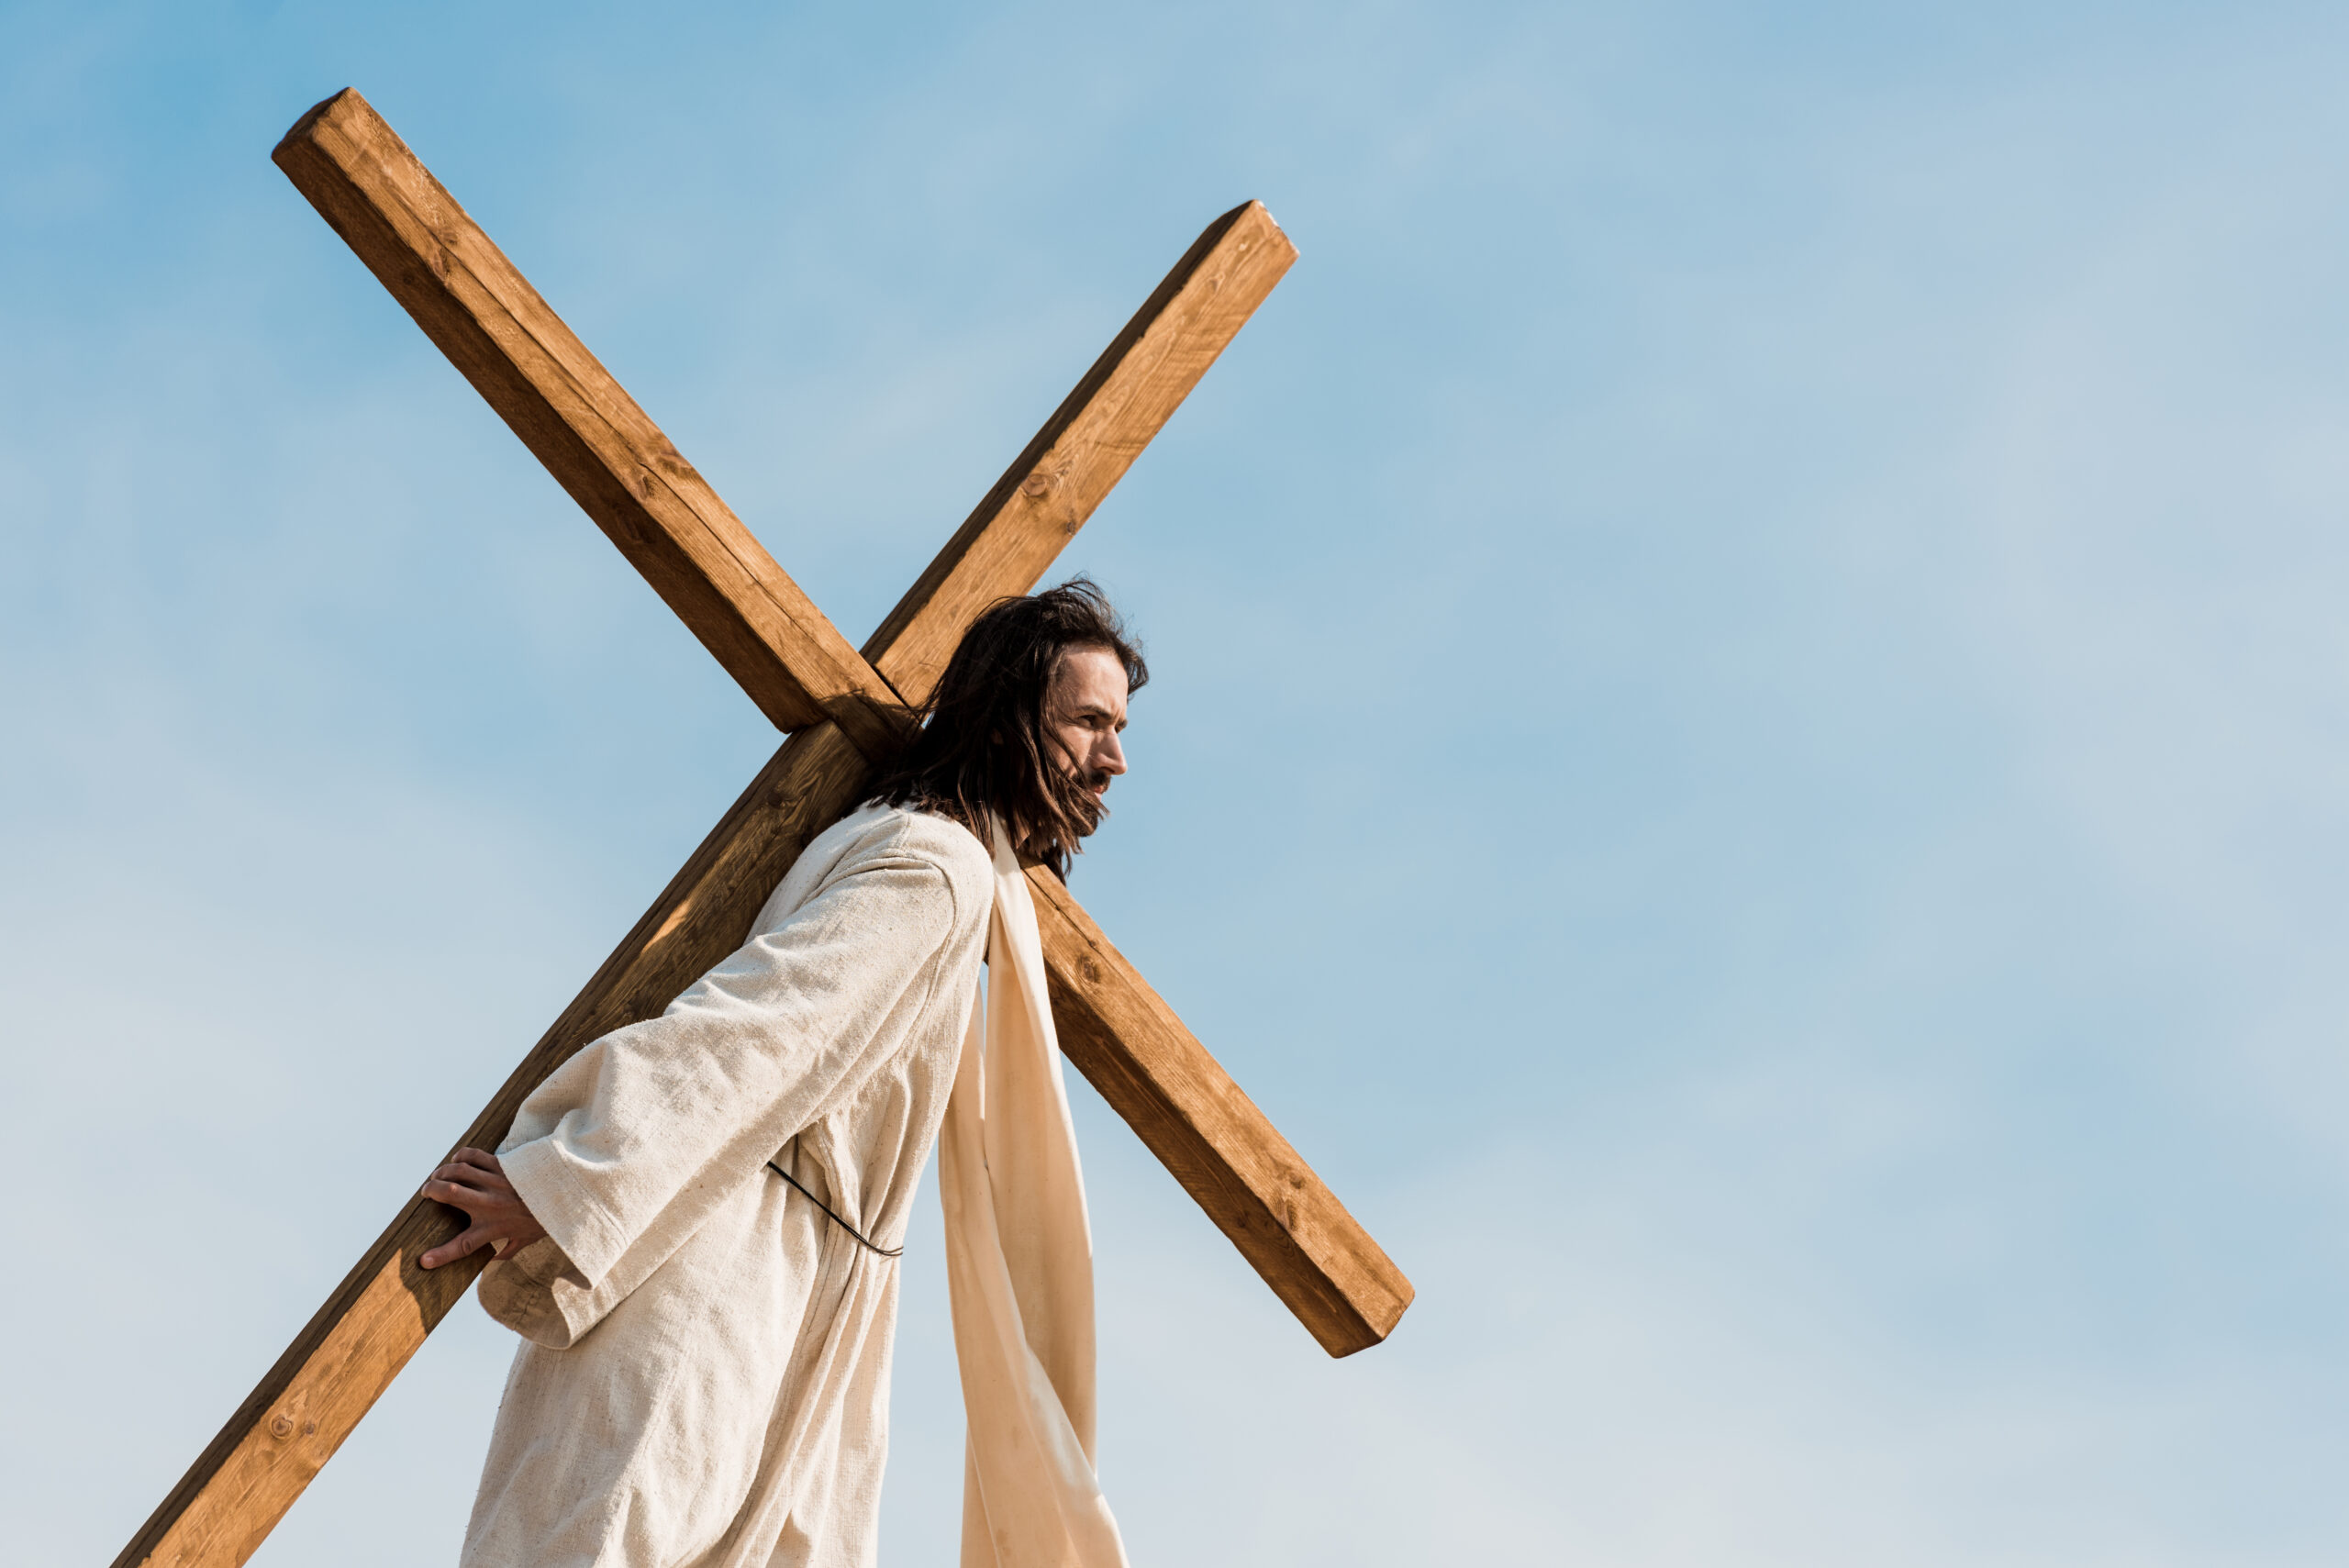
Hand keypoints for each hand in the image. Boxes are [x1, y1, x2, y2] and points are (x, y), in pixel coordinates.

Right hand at [418, 1147, 547, 1268]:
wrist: (567, 1195)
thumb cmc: (544, 1220)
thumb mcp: (526, 1241)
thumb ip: (507, 1251)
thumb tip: (493, 1261)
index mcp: (493, 1228)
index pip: (463, 1246)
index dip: (440, 1256)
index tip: (423, 1261)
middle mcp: (490, 1204)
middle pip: (450, 1194)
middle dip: (432, 1191)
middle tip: (426, 1192)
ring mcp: (496, 1182)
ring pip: (459, 1172)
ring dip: (442, 1172)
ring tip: (437, 1176)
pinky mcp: (503, 1165)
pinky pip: (476, 1156)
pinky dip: (462, 1156)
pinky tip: (456, 1160)